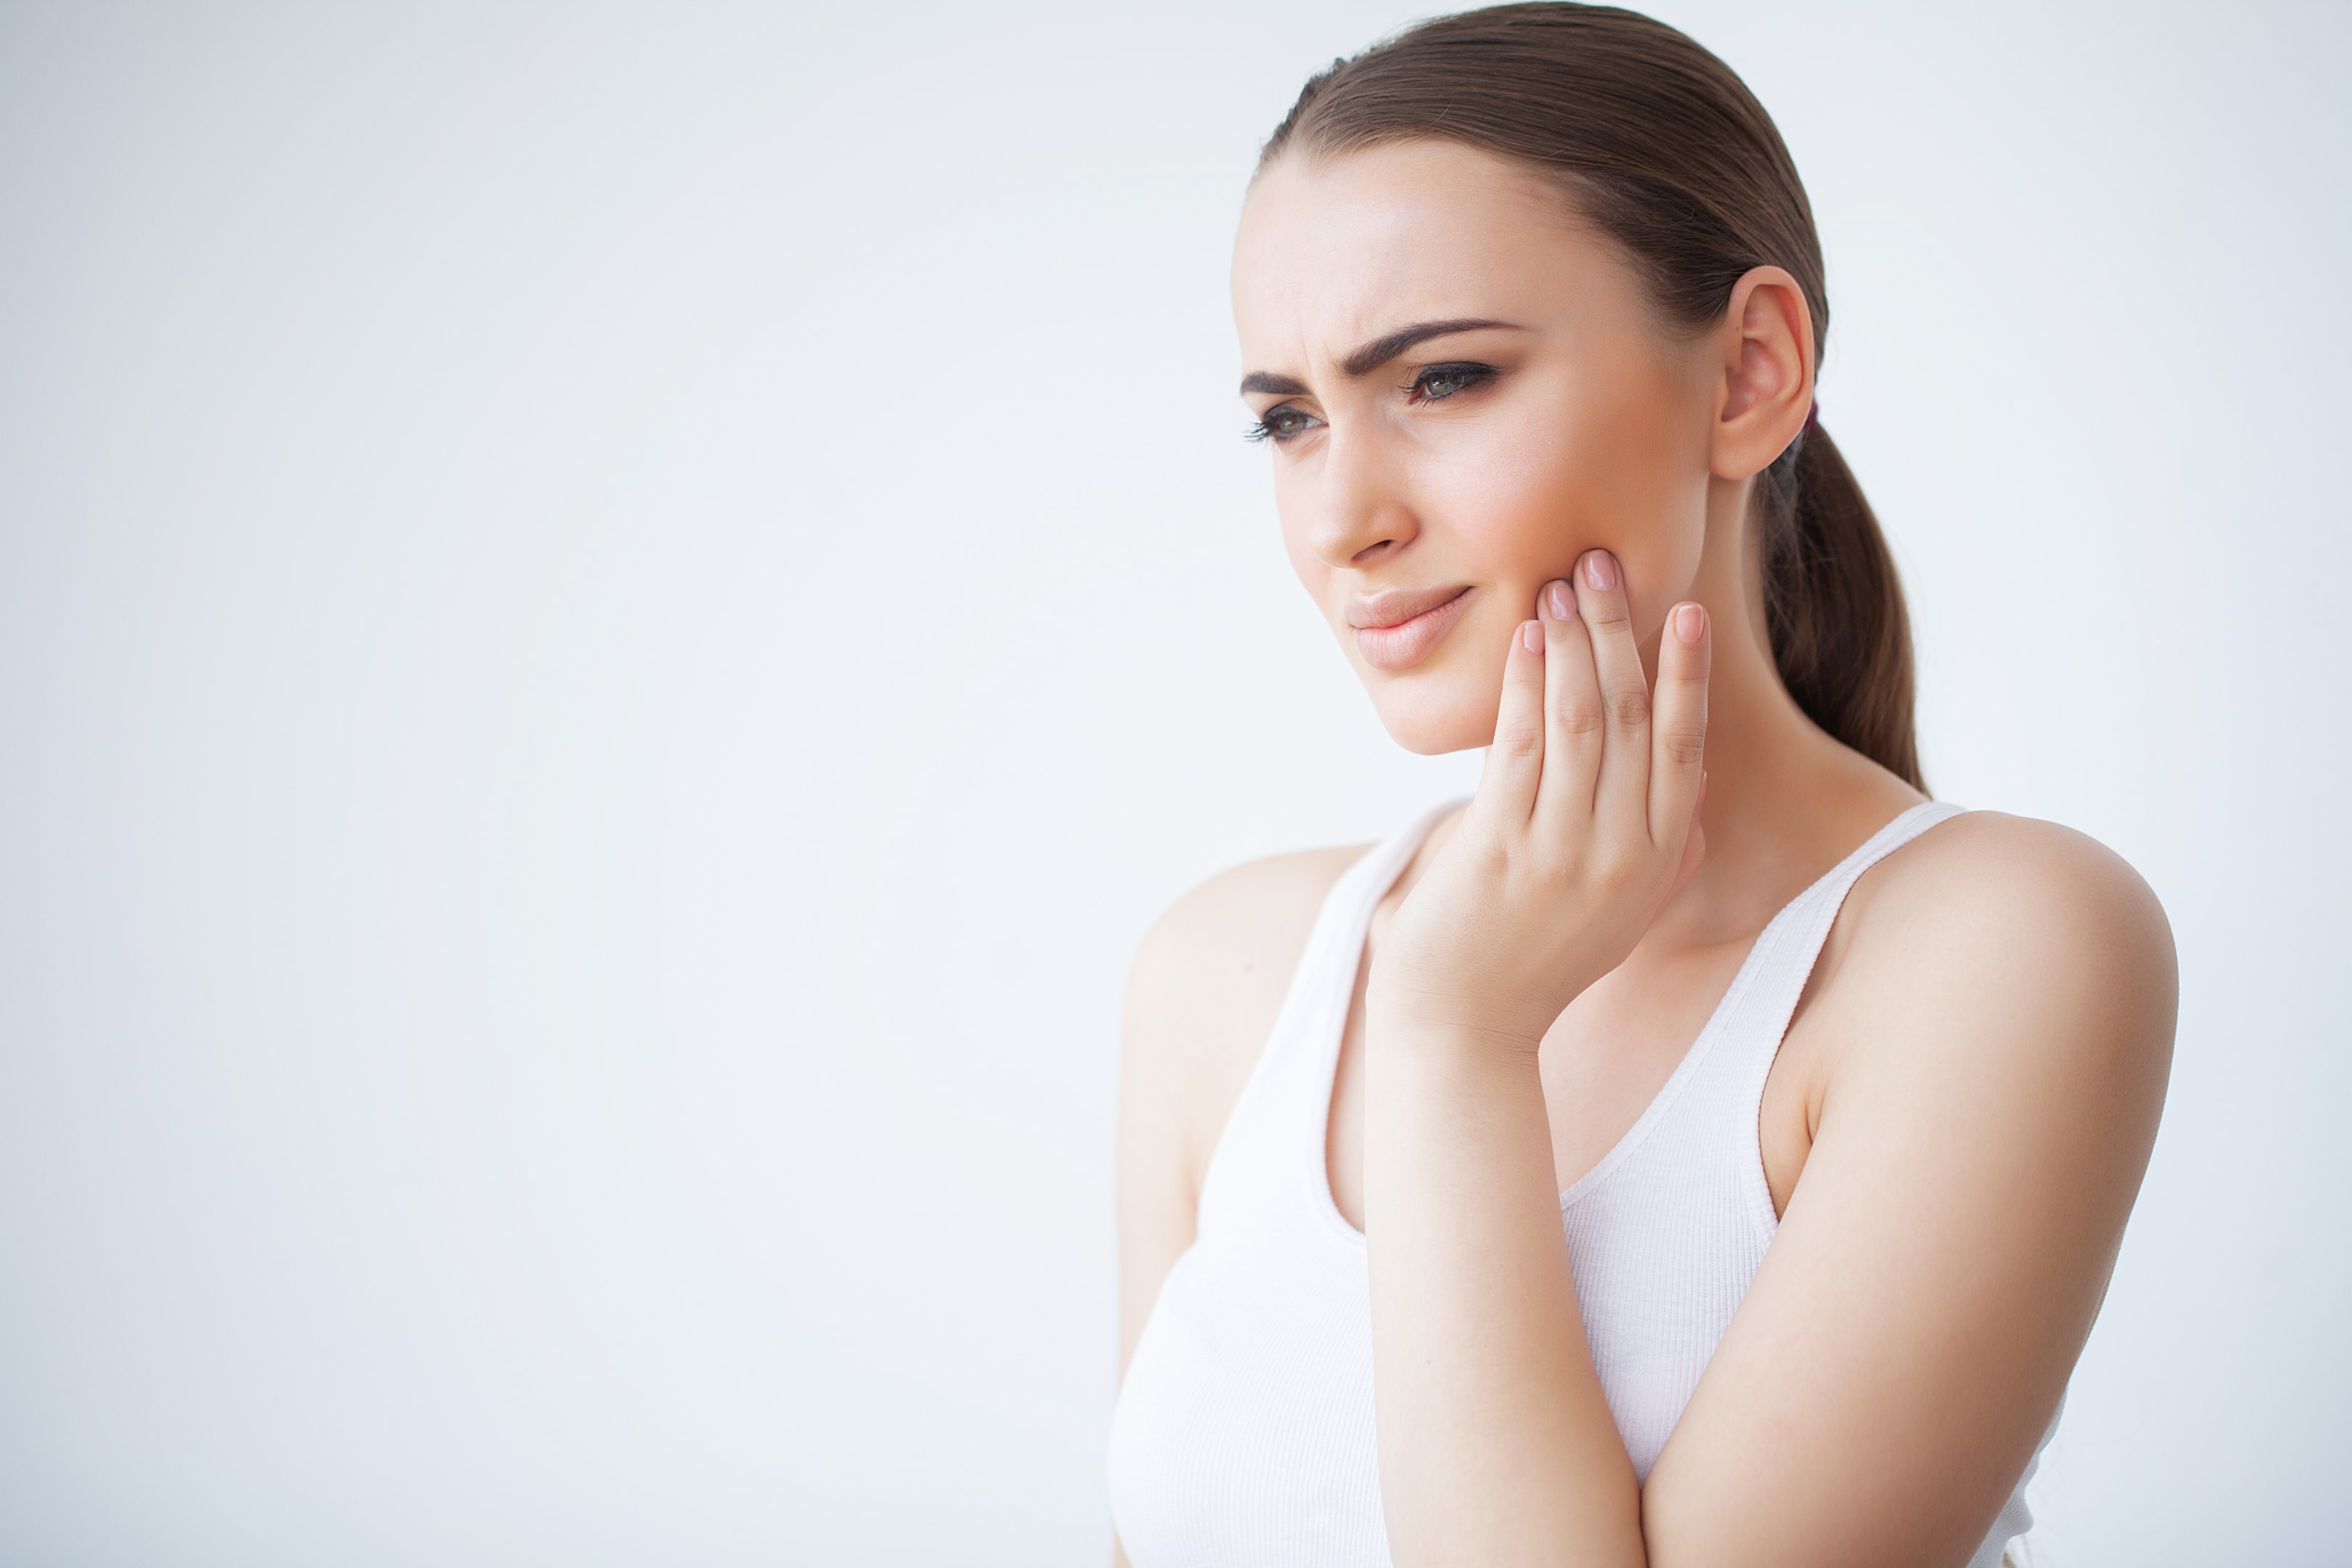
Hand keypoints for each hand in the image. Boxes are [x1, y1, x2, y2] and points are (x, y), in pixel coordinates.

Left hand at [1369, 550, 1710, 1051]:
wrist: (1465, 1027)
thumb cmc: (1535, 963)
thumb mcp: (1623, 917)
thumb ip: (1666, 856)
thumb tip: (1695, 788)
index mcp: (1655, 862)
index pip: (1681, 747)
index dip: (1684, 673)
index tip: (1684, 609)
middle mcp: (1620, 853)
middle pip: (1630, 717)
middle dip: (1617, 631)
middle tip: (1600, 563)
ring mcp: (1561, 851)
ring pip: (1579, 720)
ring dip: (1570, 642)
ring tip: (1559, 584)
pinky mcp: (1501, 850)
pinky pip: (1521, 746)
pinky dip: (1526, 683)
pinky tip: (1525, 638)